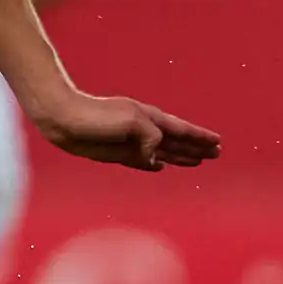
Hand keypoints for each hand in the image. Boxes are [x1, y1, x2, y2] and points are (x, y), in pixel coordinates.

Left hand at [29, 88, 221, 172]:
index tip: (218, 143)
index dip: (200, 138)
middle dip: (196, 148)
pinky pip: (142, 161)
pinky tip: (160, 167)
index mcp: (151, 119)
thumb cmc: (98, 116)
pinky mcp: (117, 153)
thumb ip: (151, 138)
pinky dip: (153, 164)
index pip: (182, 130)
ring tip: (197, 162)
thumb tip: (156, 160)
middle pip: (177, 141)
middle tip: (216, 154)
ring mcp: (131, 142)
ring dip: (180, 156)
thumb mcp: (132, 122)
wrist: (64, 120)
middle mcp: (144, 130)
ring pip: (163, 152)